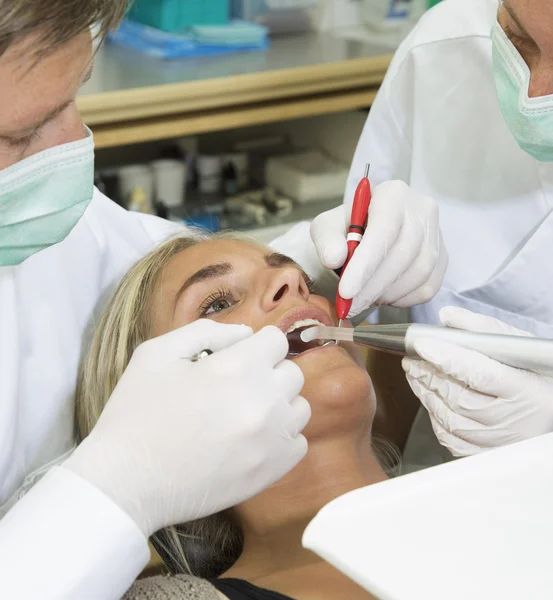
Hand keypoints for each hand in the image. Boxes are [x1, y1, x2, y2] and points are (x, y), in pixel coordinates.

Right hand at [65, 320, 309, 535]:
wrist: (125, 483)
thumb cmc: (135, 413)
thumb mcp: (157, 353)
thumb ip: (206, 331)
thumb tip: (246, 334)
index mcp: (237, 367)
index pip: (276, 340)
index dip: (256, 345)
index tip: (238, 358)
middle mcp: (264, 400)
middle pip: (291, 372)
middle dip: (267, 372)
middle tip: (236, 387)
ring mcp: (272, 439)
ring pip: (298, 407)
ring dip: (277, 405)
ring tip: (244, 414)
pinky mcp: (272, 471)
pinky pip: (297, 442)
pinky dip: (280, 438)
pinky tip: (251, 441)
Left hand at [310, 181, 447, 315]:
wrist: (368, 234)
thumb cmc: (347, 229)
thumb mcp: (327, 228)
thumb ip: (326, 239)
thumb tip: (334, 257)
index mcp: (393, 194)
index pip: (384, 230)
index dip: (365, 264)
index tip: (346, 291)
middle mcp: (422, 210)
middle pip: (403, 254)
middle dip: (372, 286)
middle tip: (349, 306)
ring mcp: (437, 234)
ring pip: (418, 273)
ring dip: (386, 293)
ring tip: (363, 299)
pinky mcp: (442, 258)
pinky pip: (427, 286)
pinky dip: (402, 298)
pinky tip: (383, 295)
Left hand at [402, 307, 552, 456]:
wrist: (548, 412)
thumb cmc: (533, 376)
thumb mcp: (516, 347)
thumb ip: (482, 329)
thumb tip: (447, 317)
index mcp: (524, 389)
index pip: (479, 372)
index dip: (447, 358)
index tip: (422, 344)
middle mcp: (512, 419)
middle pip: (459, 397)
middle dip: (429, 375)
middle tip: (412, 358)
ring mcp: (498, 441)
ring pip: (450, 419)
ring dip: (426, 393)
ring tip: (416, 373)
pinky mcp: (486, 454)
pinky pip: (451, 439)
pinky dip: (435, 417)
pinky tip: (430, 398)